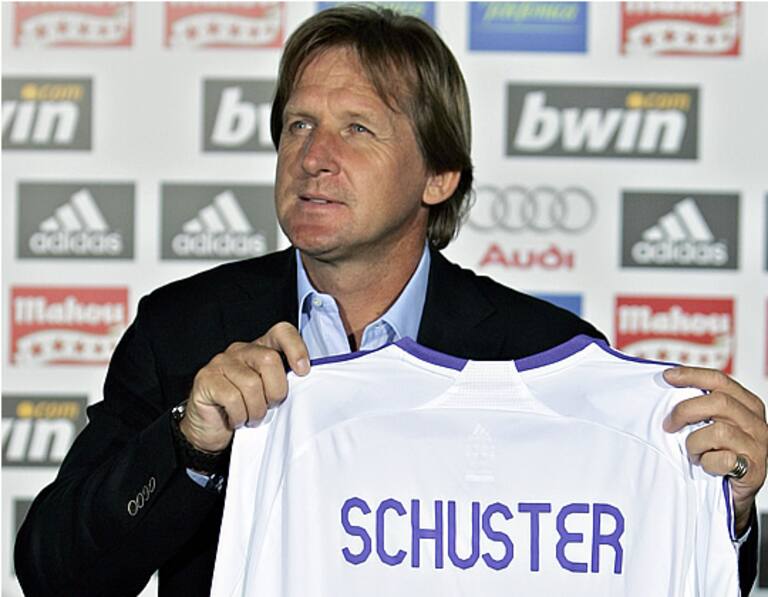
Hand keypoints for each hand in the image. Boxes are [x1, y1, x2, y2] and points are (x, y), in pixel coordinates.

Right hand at [180, 322, 308, 452]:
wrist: (212, 429)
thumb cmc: (246, 410)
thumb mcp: (270, 394)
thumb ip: (285, 382)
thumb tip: (305, 381)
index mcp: (261, 349)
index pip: (282, 332)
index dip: (296, 348)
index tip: (303, 371)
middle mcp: (240, 351)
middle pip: (269, 360)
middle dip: (275, 391)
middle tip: (270, 407)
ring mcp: (221, 362)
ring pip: (251, 384)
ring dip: (256, 410)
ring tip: (252, 417)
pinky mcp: (206, 379)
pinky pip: (232, 398)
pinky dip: (239, 415)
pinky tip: (236, 419)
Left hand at [663, 367, 767, 533]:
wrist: (732, 494)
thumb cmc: (717, 454)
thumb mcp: (709, 424)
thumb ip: (700, 406)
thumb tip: (667, 385)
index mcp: (747, 405)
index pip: (719, 380)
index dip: (691, 376)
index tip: (667, 376)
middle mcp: (756, 423)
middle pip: (718, 402)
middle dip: (685, 411)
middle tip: (669, 425)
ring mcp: (757, 446)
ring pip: (718, 431)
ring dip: (695, 443)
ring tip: (693, 452)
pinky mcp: (753, 469)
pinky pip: (722, 459)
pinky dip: (707, 463)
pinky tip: (706, 465)